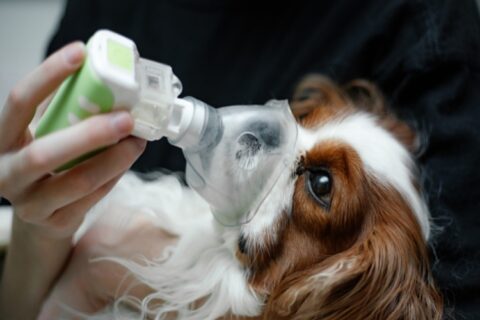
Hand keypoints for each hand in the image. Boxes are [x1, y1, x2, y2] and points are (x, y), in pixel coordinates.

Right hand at [0, 41, 145, 318]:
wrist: (40, 217)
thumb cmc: (48, 163)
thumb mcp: (45, 133)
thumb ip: (64, 111)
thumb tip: (107, 77)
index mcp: (2, 139)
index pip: (19, 102)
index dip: (48, 75)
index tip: (80, 52)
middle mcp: (7, 172)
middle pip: (45, 153)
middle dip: (90, 134)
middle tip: (126, 118)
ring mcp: (30, 203)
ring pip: (77, 181)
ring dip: (114, 159)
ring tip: (138, 141)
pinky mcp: (55, 222)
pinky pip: (92, 197)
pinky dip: (115, 176)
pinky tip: (128, 160)